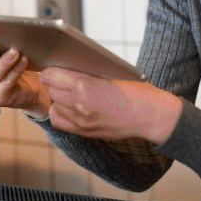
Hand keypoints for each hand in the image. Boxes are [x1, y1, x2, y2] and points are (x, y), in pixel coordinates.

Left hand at [41, 68, 182, 143]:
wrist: (149, 115)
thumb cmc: (135, 91)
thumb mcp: (109, 73)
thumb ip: (86, 72)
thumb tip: (66, 68)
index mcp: (85, 85)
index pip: (52, 76)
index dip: (51, 71)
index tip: (52, 69)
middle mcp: (79, 104)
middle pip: (52, 90)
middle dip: (56, 84)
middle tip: (64, 80)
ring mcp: (81, 120)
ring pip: (54, 105)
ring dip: (59, 98)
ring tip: (70, 93)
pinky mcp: (84, 131)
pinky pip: (59, 121)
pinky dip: (60, 113)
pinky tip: (69, 107)